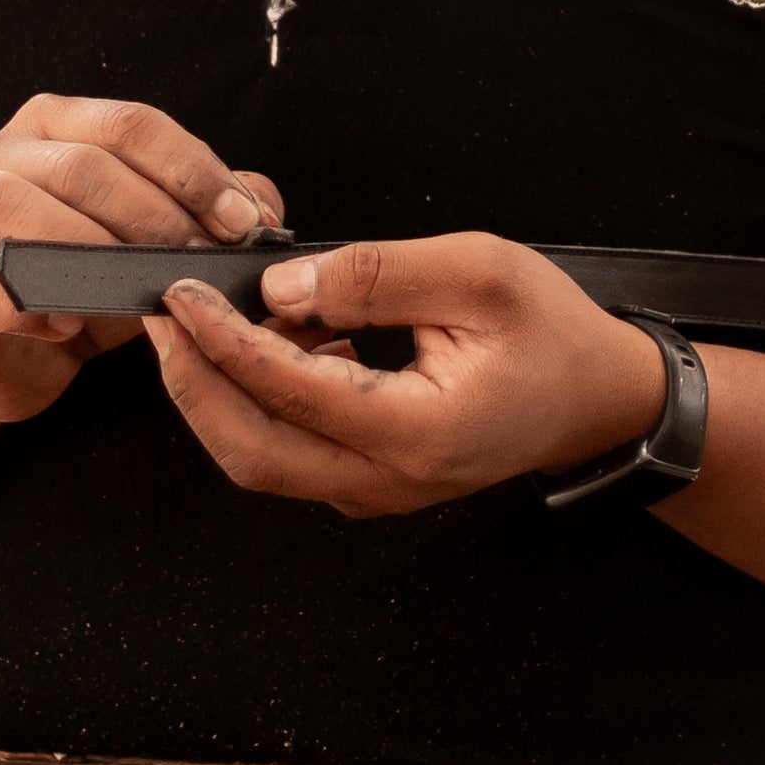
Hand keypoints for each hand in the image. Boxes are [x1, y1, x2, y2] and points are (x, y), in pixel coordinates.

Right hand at [0, 94, 283, 426]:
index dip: (194, 171)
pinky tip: (64, 325)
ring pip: (15, 202)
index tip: (243, 223)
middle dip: (157, 216)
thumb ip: (205, 215)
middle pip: (83, 164)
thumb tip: (263, 206)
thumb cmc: (75, 287)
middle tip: (201, 266)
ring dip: (91, 250)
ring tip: (141, 292)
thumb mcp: (150, 246)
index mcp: (52, 127)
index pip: (131, 125)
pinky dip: (23, 306)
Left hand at [144, 235, 667, 518]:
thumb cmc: (552, 335)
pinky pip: (288, 450)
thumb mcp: (478, 272)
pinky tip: (268, 336)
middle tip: (164, 314)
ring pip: (261, 458)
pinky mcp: (367, 481)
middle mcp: (387, 480)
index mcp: (417, 432)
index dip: (223, 338)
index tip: (182, 292)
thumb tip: (285, 282)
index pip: (290, 389)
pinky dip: (258, 398)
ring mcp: (374, 491)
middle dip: (192, 381)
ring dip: (220, 391)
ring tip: (212, 315)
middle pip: (250, 450)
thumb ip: (376, 275)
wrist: (600, 399)